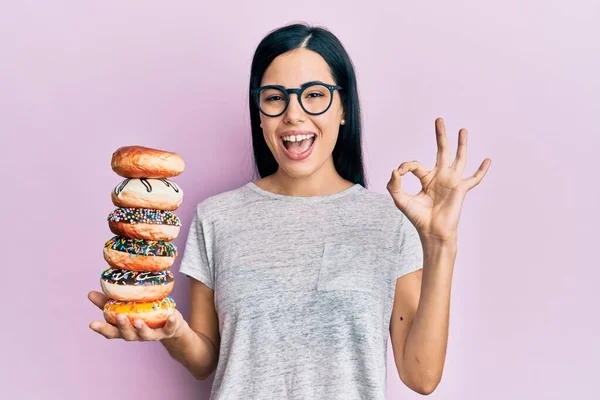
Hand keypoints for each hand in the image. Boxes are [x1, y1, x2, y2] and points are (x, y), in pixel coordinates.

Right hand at [88, 290, 185, 340]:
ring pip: (146, 335)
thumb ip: (108, 302)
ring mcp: (153, 334)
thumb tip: (90, 293)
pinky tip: (172, 315)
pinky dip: (171, 322)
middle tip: (120, 317)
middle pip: (128, 335)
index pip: (111, 332)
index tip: (91, 324)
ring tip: (138, 321)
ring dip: (142, 328)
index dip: (101, 329)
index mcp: (126, 329)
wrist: (172, 324)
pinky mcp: (169, 330)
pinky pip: (170, 328)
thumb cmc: (145, 314)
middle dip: (123, 327)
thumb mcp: (127, 308)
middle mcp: (138, 334)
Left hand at [386, 118, 490, 242]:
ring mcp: (452, 182)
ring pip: (458, 159)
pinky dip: (481, 170)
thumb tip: (395, 170)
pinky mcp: (460, 189)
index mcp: (426, 179)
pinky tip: (487, 160)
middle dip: (440, 136)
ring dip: (461, 144)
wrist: (432, 232)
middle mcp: (440, 177)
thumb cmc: (418, 218)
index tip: (398, 173)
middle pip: (441, 151)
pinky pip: (474, 179)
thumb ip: (395, 185)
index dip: (405, 166)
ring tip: (463, 129)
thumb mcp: (401, 200)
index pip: (415, 165)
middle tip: (439, 119)